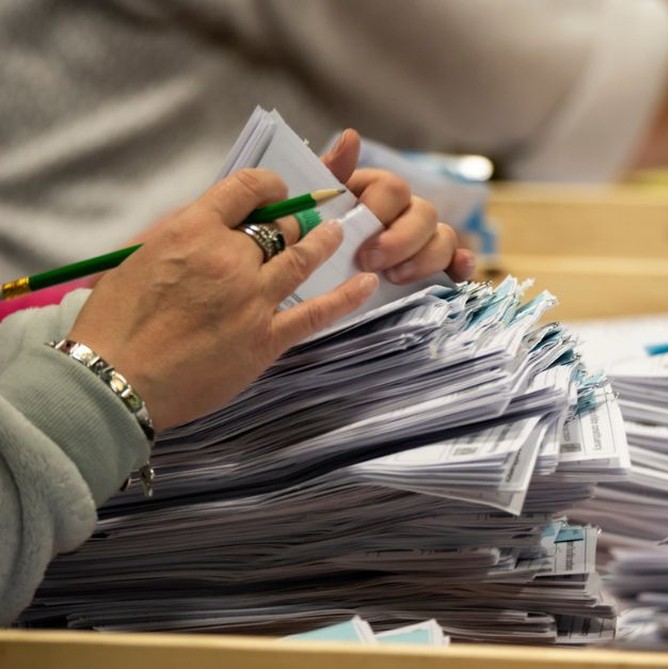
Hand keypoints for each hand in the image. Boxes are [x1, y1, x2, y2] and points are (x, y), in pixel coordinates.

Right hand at [68, 169, 378, 430]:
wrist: (115, 380)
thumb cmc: (115, 322)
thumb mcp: (138, 258)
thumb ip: (180, 235)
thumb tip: (213, 222)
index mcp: (191, 231)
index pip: (246, 188)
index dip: (268, 185)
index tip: (276, 191)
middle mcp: (228, 258)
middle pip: (280, 225)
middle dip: (293, 220)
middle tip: (305, 221)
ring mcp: (251, 299)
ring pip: (303, 258)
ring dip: (325, 242)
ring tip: (339, 233)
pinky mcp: (265, 338)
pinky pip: (317, 312)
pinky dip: (346, 296)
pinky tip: (365, 283)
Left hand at [321, 130, 475, 283]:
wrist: (318, 274)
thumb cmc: (318, 234)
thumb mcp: (316, 203)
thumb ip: (332, 172)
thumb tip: (351, 136)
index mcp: (378, 191)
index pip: (394, 188)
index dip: (379, 212)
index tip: (356, 240)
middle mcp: (406, 210)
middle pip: (425, 213)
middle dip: (400, 241)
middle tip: (370, 262)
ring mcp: (424, 238)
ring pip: (444, 237)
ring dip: (425, 258)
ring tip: (394, 278)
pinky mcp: (436, 265)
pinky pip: (458, 260)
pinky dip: (461, 264)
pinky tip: (457, 272)